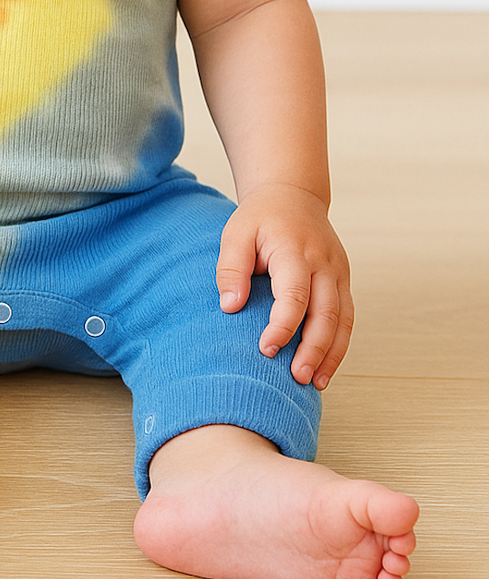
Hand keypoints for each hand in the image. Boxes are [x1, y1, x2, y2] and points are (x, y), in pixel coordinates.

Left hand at [216, 184, 353, 389]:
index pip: (295, 293)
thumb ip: (231, 268)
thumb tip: (231, 308)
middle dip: (313, 349)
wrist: (293, 195)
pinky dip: (339, 345)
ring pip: (343, 319)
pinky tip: (326, 368)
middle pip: (326, 312)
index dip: (283, 326)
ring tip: (315, 383)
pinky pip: (347, 317)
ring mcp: (338, 272)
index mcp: (295, 249)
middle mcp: (323, 262)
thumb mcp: (236, 233)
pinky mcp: (343, 281)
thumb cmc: (260, 218)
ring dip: (331, 353)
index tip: (266, 350)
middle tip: (297, 378)